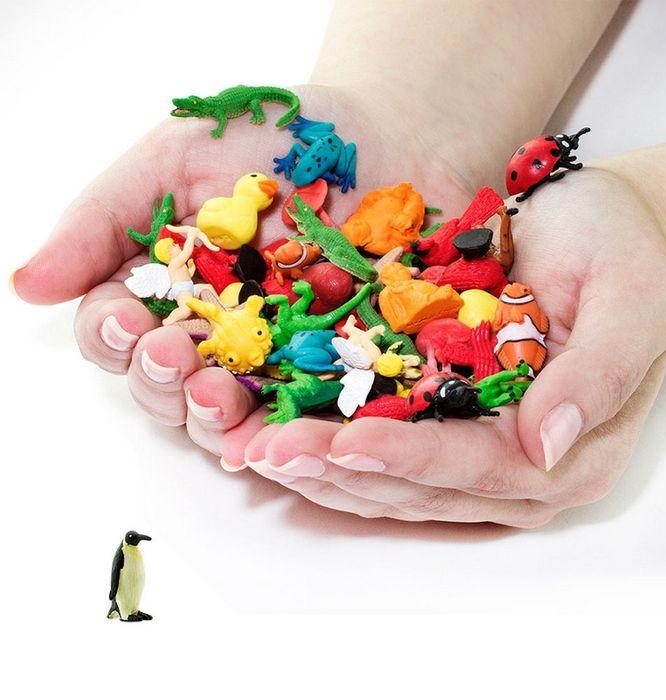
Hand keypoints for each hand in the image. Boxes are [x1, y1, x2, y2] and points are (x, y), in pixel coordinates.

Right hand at [11, 84, 475, 453]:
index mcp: (172, 287)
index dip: (112, 340)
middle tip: (175, 355)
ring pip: (226, 416)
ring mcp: (278, 359)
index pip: (119, 336)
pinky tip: (275, 437)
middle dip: (161, 382)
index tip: (126, 323)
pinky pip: (304, 419)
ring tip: (217, 395)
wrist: (393, 136)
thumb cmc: (281, 137)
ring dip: (211, 418)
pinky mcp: (338, 373)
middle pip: (167, 389)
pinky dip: (285, 435)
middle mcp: (218, 333)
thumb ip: (105, 218)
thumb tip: (26, 285)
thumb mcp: (179, 155)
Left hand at [229, 169, 665, 526]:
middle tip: (264, 451)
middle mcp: (515, 466)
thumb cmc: (620, 252)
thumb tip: (546, 446)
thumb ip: (598, 375)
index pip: (475, 468)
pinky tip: (276, 429)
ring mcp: (473, 451)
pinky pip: (377, 445)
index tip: (342, 442)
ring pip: (386, 479)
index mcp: (567, 452)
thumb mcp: (632, 298)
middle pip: (417, 485)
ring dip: (318, 467)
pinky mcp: (440, 421)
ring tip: (251, 448)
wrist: (593, 225)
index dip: (406, 458)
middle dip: (337, 470)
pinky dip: (325, 441)